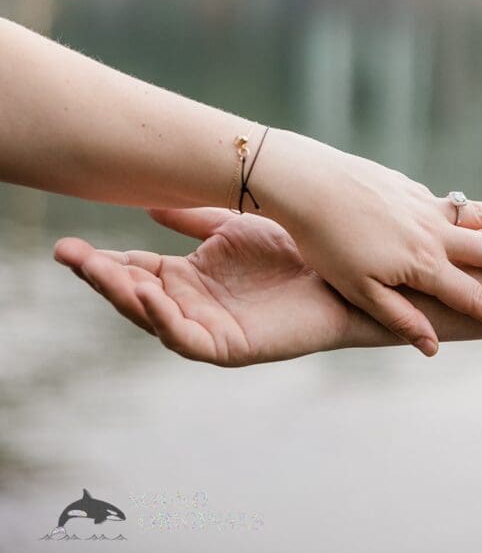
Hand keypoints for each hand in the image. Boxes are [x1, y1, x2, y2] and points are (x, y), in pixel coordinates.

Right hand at [54, 208, 373, 366]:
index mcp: (190, 278)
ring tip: (100, 272)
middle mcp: (193, 306)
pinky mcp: (234, 346)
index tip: (69, 246)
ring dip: (124, 297)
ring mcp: (211, 328)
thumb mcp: (234, 224)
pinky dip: (165, 320)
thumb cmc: (294, 246)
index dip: (103, 261)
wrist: (342, 270)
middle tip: (69, 256)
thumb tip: (147, 206)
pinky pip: (188, 339)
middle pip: (135, 296)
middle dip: (101, 278)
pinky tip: (148, 295)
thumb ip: (193, 219)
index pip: (136, 270)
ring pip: (154, 319)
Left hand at [253, 130, 481, 353]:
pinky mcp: (406, 185)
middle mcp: (432, 230)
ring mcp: (422, 203)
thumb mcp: (359, 291)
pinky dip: (467, 208)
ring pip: (475, 214)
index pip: (472, 296)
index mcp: (423, 263)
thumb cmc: (326, 242)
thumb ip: (400, 317)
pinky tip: (468, 211)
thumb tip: (433, 346)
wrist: (307, 182)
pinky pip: (446, 201)